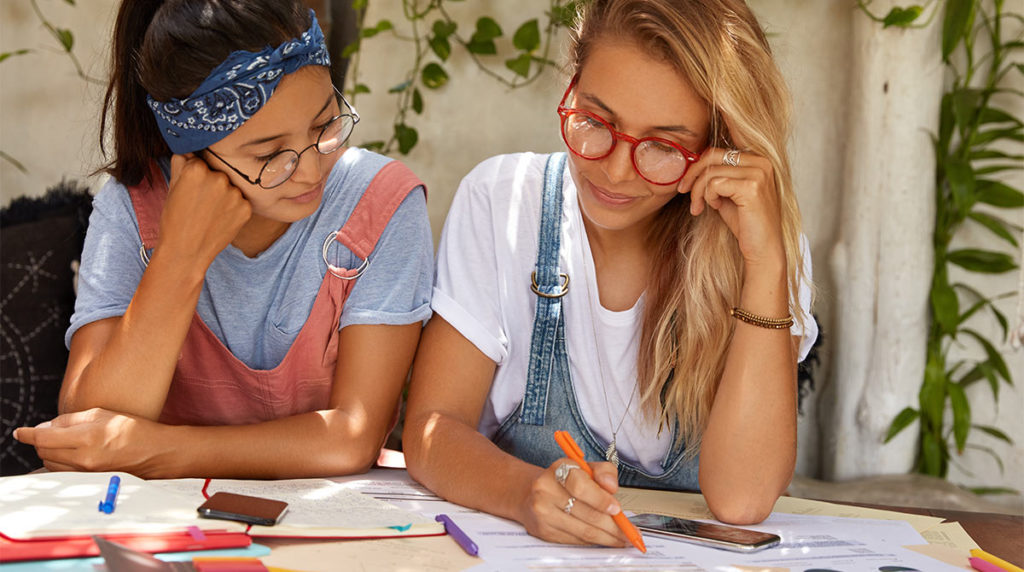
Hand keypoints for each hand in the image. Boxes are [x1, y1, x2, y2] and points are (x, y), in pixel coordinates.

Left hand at [13, 408, 167, 476]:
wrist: (156, 452)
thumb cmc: (134, 429)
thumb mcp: (103, 414)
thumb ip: (71, 420)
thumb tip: (46, 427)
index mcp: (87, 437)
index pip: (44, 438)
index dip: (28, 434)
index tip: (19, 432)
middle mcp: (84, 458)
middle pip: (45, 452)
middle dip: (42, 441)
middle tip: (53, 431)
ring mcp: (87, 472)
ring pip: (52, 464)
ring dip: (52, 452)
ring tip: (67, 442)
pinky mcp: (90, 480)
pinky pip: (64, 472)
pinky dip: (61, 462)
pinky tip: (72, 454)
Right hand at [158, 153, 251, 269]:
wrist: (185, 252)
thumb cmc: (174, 219)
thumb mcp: (173, 186)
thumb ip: (182, 162)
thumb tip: (190, 148)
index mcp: (196, 169)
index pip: (199, 161)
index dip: (194, 174)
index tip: (190, 188)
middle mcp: (218, 178)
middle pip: (217, 172)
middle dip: (210, 183)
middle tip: (200, 203)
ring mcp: (234, 194)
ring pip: (230, 186)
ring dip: (224, 195)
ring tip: (209, 213)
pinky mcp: (246, 208)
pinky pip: (241, 201)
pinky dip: (233, 208)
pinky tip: (220, 219)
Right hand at [516, 458, 627, 546]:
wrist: (530, 493)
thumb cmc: (564, 481)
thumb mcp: (585, 468)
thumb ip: (604, 471)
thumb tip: (611, 487)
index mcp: (559, 469)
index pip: (581, 486)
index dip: (602, 500)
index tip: (617, 509)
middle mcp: (545, 490)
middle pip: (586, 514)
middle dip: (613, 526)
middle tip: (628, 532)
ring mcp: (542, 513)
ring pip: (583, 531)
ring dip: (607, 538)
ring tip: (621, 538)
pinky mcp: (543, 531)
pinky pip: (575, 540)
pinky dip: (593, 541)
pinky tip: (604, 539)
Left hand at [679, 146, 784, 270]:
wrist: (763, 248)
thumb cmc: (745, 223)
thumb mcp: (728, 193)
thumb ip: (717, 176)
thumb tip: (693, 164)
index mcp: (758, 160)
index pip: (718, 151)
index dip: (697, 166)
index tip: (687, 183)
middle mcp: (761, 162)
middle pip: (712, 156)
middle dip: (692, 174)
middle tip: (683, 191)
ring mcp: (758, 174)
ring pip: (711, 172)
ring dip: (698, 191)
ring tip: (700, 207)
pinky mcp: (752, 188)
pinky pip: (714, 184)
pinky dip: (708, 197)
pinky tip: (716, 208)